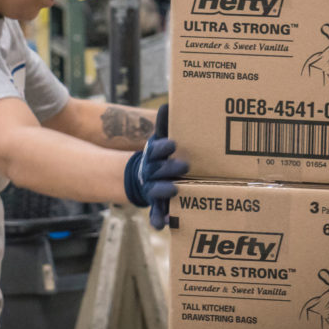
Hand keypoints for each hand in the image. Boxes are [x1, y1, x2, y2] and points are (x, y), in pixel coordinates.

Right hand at [123, 104, 188, 228]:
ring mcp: (152, 189)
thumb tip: (168, 104)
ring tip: (174, 191)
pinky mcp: (156, 204)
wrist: (144, 177)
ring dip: (163, 191)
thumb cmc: (160, 155)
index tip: (173, 144)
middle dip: (168, 168)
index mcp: (152, 155)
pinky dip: (158, 219)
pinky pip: (155, 213)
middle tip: (184, 166)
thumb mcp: (161, 139)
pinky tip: (163, 225)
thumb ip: (164, 125)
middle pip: (156, 170)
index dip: (162, 147)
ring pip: (155, 191)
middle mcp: (150, 172)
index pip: (155, 149)